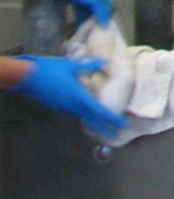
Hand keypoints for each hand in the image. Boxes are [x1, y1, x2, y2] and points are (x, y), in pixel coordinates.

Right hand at [11, 56, 126, 138]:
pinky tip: (84, 111)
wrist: (27, 77)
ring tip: (103, 124)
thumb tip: (104, 62)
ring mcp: (63, 108)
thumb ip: (89, 66)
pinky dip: (80, 112)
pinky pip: (72, 111)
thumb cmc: (50, 69)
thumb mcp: (72, 65)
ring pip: (81, 115)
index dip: (112, 119)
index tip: (122, 125)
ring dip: (92, 120)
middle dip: (105, 128)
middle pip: (92, 120)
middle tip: (116, 136)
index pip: (100, 111)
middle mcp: (72, 106)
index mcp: (79, 97)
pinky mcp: (55, 107)